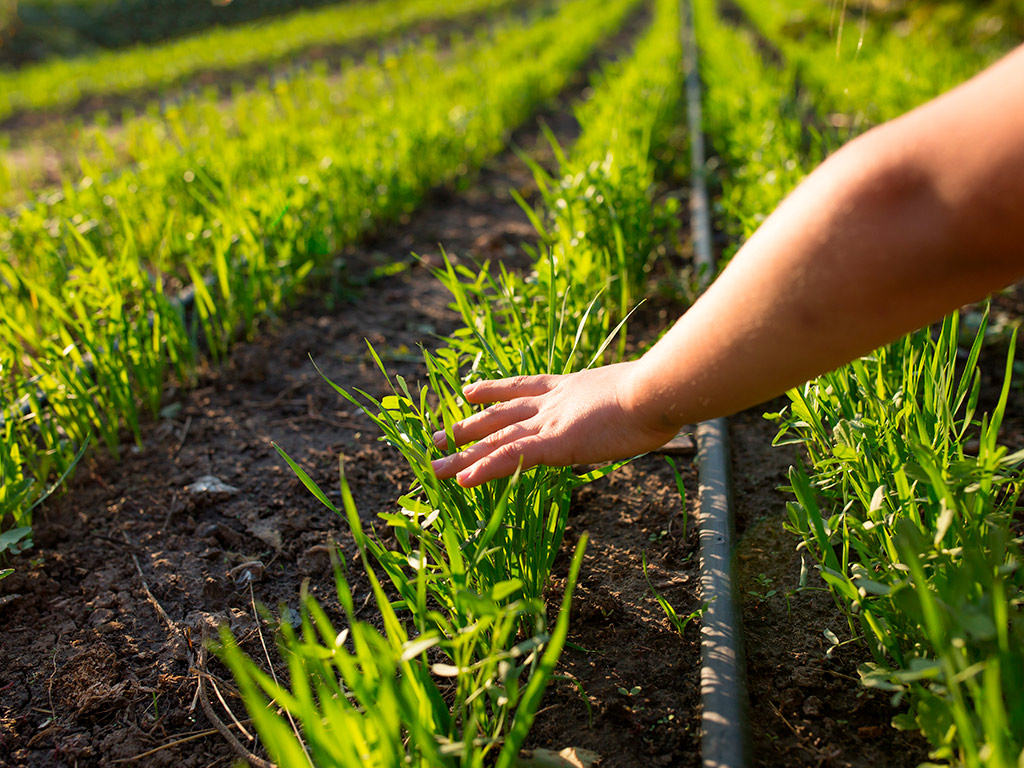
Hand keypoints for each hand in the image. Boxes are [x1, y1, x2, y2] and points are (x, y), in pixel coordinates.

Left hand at [430, 361, 678, 486]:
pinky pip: (510, 457)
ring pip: (496, 438)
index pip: (524, 387)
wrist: (658, 389)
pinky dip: (484, 468)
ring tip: (433, 463)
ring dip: (463, 452)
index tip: (469, 390)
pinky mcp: (554, 443)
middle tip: (440, 433)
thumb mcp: (636, 395)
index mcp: (571, 386)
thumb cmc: (660, 392)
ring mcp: (551, 422)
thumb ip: (625, 403)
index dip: (494, 390)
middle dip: (469, 424)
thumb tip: (642, 413)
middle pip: (500, 414)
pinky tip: (461, 480)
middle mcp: (553, 401)